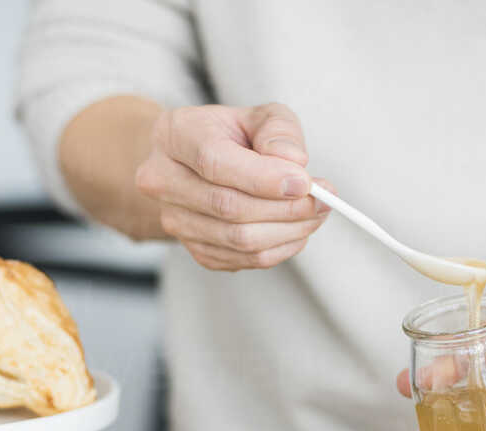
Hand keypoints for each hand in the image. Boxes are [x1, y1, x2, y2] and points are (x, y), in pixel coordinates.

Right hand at [134, 103, 331, 270]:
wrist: (195, 165)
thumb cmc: (230, 136)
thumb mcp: (258, 116)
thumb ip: (278, 131)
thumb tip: (294, 163)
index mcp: (175, 135)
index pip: (215, 162)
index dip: (263, 178)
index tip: (305, 183)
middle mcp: (162, 179)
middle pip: (228, 206)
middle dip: (285, 208)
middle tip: (322, 201)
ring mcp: (174, 220)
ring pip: (238, 239)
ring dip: (288, 231)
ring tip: (315, 214)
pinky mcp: (195, 249)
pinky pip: (243, 260)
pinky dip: (279, 248)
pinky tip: (295, 230)